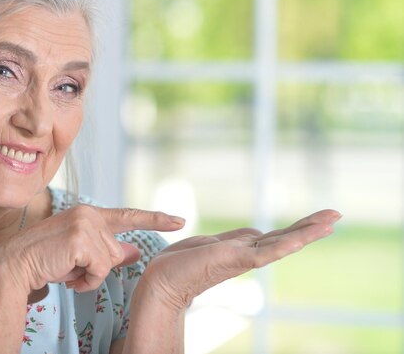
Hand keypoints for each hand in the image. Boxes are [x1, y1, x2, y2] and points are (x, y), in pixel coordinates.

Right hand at [0, 205, 184, 293]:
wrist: (15, 265)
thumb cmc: (46, 260)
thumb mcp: (81, 254)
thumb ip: (108, 250)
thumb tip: (135, 252)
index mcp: (89, 214)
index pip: (128, 215)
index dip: (155, 219)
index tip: (179, 221)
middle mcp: (89, 214)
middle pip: (116, 251)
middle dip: (99, 267)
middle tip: (71, 267)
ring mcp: (85, 225)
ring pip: (109, 262)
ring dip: (90, 275)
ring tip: (66, 270)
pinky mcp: (81, 240)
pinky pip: (99, 270)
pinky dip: (85, 281)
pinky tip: (67, 275)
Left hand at [137, 209, 340, 310]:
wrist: (160, 282)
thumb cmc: (179, 264)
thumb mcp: (211, 243)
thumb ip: (235, 239)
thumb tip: (256, 233)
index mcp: (241, 249)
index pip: (275, 236)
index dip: (298, 227)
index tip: (320, 219)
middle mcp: (246, 254)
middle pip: (284, 238)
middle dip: (310, 226)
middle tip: (336, 215)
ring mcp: (241, 259)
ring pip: (280, 244)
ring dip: (305, 233)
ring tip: (330, 223)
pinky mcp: (233, 261)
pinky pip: (263, 254)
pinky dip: (282, 246)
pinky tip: (300, 240)